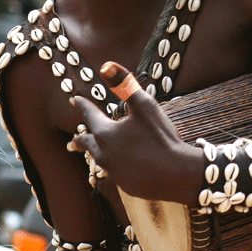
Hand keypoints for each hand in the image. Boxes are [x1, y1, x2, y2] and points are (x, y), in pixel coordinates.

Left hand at [67, 62, 200, 203]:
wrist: (177, 174)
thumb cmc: (161, 137)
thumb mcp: (145, 106)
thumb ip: (125, 84)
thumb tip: (106, 65)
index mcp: (105, 133)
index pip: (89, 116)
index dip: (82, 105)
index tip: (75, 100)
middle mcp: (103, 154)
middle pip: (86, 144)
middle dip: (80, 139)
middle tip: (74, 140)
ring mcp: (113, 172)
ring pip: (99, 160)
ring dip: (97, 153)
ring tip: (96, 151)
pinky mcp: (124, 185)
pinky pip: (114, 173)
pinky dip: (114, 166)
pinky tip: (121, 165)